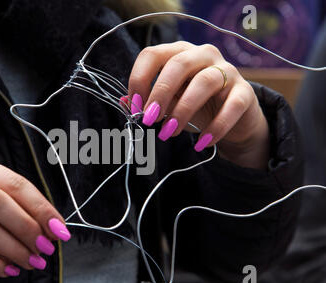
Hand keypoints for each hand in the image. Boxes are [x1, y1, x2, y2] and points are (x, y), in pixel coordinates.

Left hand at [126, 41, 269, 168]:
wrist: (234, 118)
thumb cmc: (195, 105)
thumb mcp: (168, 102)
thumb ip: (147, 100)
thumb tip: (124, 103)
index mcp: (179, 53)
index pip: (153, 54)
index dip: (139, 80)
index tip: (134, 107)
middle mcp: (203, 55)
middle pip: (178, 64)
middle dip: (159, 93)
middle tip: (149, 120)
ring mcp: (227, 71)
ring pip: (204, 82)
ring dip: (183, 110)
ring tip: (170, 133)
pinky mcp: (245, 93)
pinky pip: (231, 107)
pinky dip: (216, 127)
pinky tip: (202, 143)